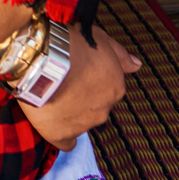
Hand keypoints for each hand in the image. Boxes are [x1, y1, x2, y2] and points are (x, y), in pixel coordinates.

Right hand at [20, 26, 141, 150]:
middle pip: (97, 104)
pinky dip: (62, 133)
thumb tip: (137, 65)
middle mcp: (104, 109)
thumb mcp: (100, 38)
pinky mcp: (62, 135)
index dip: (92, 76)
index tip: (79, 68)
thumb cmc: (71, 43)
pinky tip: (54, 121)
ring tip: (53, 92)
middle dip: (84, 95)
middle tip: (66, 79)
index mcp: (116, 87)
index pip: (109, 85)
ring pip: (82, 121)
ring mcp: (84, 125)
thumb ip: (121, 55)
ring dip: (72, 110)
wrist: (41, 58)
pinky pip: (67, 141)